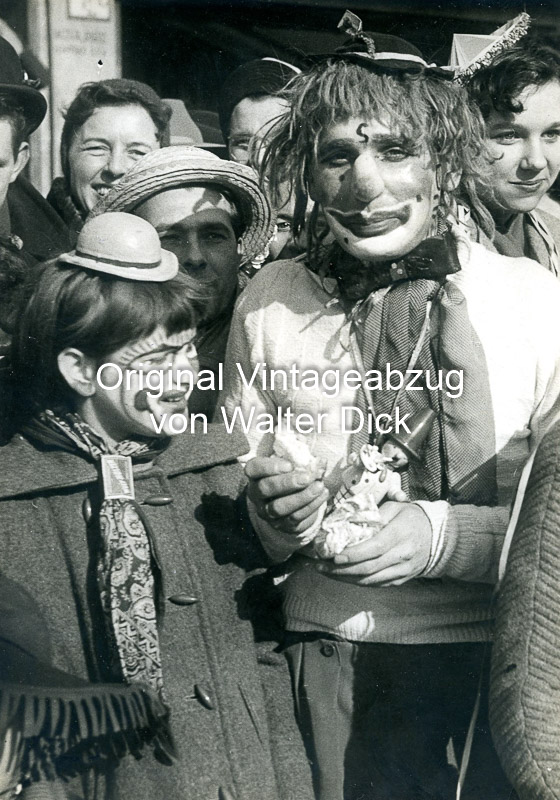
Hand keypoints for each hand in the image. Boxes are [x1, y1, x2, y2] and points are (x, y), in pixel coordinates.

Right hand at [245, 456, 328, 535]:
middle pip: (265, 489)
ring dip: (301, 497)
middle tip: (307, 477)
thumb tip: (321, 462)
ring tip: (319, 486)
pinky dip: (311, 506)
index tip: (290, 465)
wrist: (292, 501)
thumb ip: (303, 460)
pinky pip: (294, 517)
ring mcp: (267, 512)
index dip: (270, 467)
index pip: (254, 468)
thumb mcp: (293, 463)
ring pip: (278, 507)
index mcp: (256, 474)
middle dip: (287, 483)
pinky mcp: (281, 524)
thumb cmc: (290, 475)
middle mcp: (256, 494)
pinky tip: (322, 495)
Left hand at [317, 501, 431, 585]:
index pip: (375, 548)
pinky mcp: (400, 580)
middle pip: (369, 568)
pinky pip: (375, 584)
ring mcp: (402, 571)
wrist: (439, 537)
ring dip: (344, 578)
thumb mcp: (396, 507)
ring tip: (325, 571)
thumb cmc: (412, 518)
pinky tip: (341, 576)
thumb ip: (375, 514)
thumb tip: (349, 521)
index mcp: (401, 534)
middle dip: (341, 569)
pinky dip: (356, 582)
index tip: (334, 556)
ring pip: (370, 580)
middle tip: (320, 565)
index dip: (354, 554)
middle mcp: (402, 555)